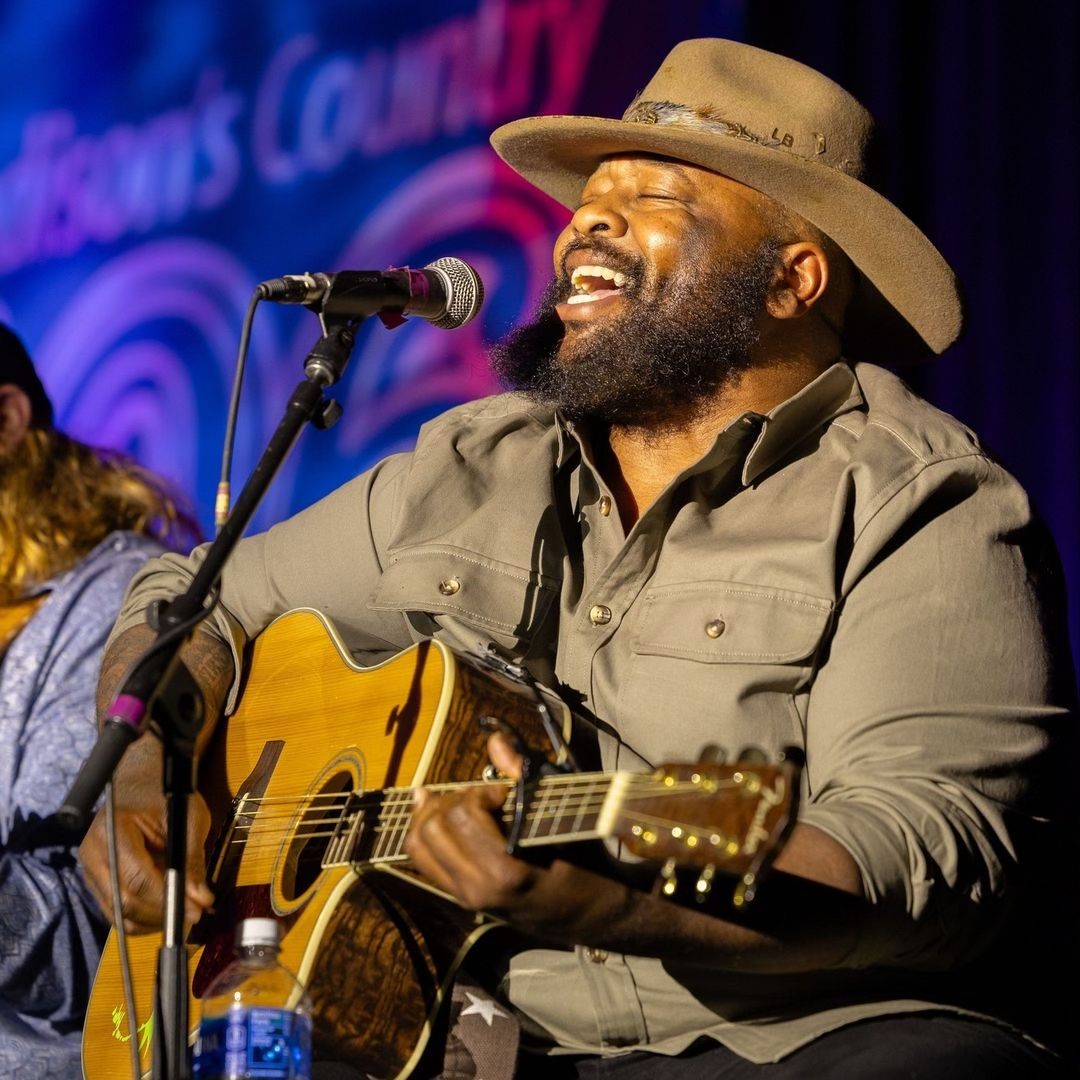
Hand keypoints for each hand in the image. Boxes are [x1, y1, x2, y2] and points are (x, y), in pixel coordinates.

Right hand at [77, 736, 214, 934]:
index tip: (196, 911)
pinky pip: (116, 911)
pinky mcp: (96, 882)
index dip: (167, 900)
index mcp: (113, 829)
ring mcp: (90, 870)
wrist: (140, 780)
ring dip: (153, 922)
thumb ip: (192, 859)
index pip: (137, 878)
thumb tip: (202, 899)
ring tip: (185, 916)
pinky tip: (168, 911)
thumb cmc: (166, 793)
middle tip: (195, 917)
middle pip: (123, 901)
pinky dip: (143, 918)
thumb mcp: (189, 818)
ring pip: (118, 913)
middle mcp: (93, 853)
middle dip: (162, 915)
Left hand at [404, 734, 636, 944]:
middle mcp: (476, 889)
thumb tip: (494, 741)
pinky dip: (427, 831)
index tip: (504, 793)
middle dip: (453, 801)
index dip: (480, 791)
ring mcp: (465, 897)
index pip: (461, 815)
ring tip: (461, 802)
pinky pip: (424, 860)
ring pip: (418, 845)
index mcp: (503, 871)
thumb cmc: (584, 863)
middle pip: (431, 828)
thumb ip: (523, 778)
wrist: (592, 915)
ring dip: (434, 814)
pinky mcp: (461, 898)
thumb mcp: (561, 819)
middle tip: (483, 798)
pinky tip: (442, 813)